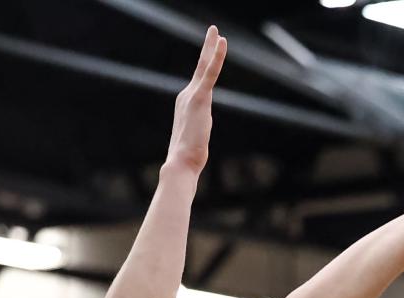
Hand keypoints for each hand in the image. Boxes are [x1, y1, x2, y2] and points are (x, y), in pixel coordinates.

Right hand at [164, 26, 227, 174]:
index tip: (211, 50)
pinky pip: (210, 73)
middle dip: (208, 47)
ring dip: (212, 48)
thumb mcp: (194, 138)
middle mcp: (186, 95)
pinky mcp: (200, 99)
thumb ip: (198, 128)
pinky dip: (216, 57)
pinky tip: (222, 42)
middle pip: (200, 67)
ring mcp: (191, 95)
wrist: (180, 162)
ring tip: (218, 33)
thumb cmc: (188, 157)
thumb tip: (198, 135)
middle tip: (213, 29)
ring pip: (205, 66)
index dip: (206, 64)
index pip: (199, 80)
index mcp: (185, 103)